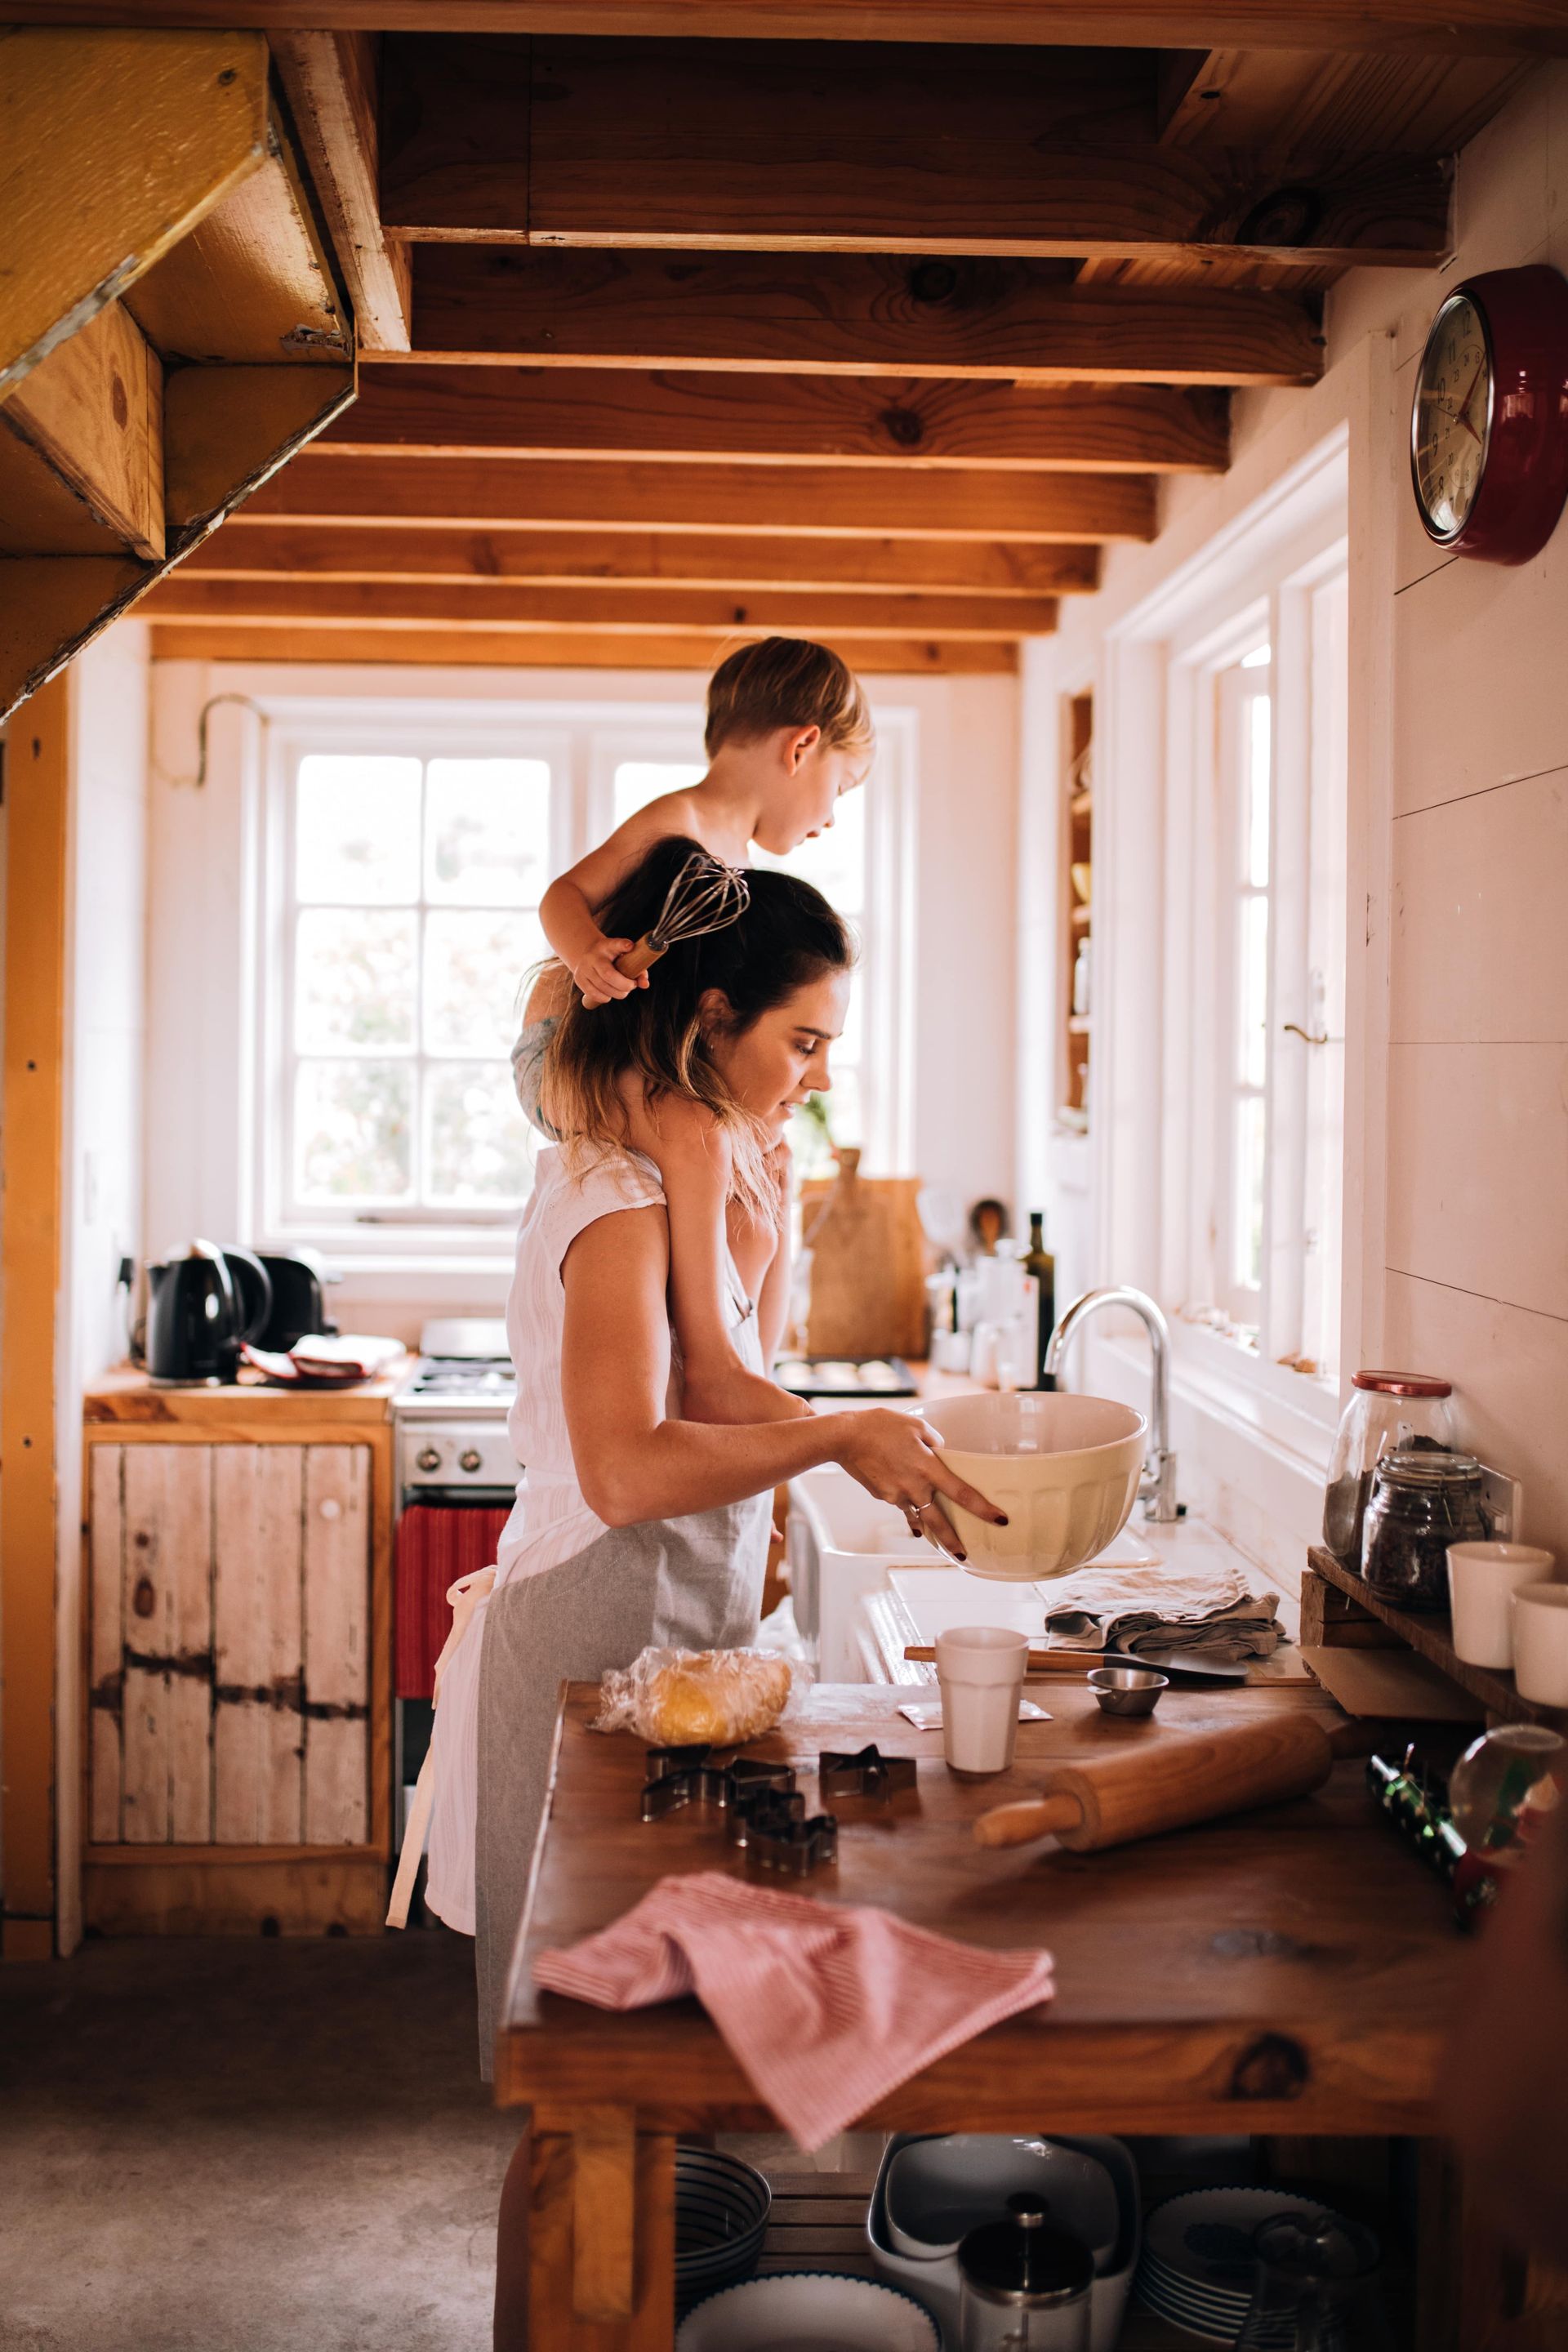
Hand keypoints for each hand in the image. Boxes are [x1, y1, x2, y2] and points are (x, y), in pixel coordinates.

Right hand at [573, 936, 647, 1009]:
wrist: (588, 956)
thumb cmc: (613, 959)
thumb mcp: (625, 958)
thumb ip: (638, 969)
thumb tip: (645, 985)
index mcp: (607, 946)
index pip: (615, 944)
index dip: (623, 945)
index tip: (630, 946)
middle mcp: (593, 956)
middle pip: (609, 975)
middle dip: (624, 985)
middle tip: (632, 986)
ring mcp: (584, 968)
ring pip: (602, 987)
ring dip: (617, 994)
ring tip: (622, 991)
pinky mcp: (579, 979)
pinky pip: (594, 994)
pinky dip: (605, 998)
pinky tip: (610, 994)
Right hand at [833, 1410, 1005, 1564]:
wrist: (845, 1438)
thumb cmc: (881, 1426)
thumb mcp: (916, 1425)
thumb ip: (935, 1441)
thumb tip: (943, 1452)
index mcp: (927, 1467)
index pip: (961, 1493)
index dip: (983, 1508)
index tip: (1000, 1520)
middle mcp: (914, 1487)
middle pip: (939, 1520)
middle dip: (953, 1541)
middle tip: (965, 1555)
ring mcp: (897, 1495)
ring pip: (919, 1516)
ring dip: (931, 1530)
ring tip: (942, 1542)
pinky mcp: (883, 1496)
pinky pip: (902, 1507)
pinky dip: (910, 1511)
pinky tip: (915, 1523)